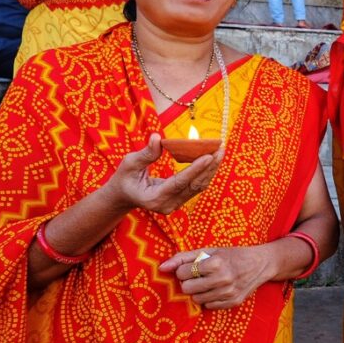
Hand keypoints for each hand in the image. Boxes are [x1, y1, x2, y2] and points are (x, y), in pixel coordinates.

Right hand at [103, 134, 221, 214]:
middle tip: (220, 148)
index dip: (195, 169)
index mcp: (153, 198)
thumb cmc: (125, 178)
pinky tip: (213, 159)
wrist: (123, 196)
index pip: (179, 183)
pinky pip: (196, 186)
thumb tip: (157, 137)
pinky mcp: (180, 200)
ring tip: (220, 151)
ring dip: (210, 169)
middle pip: (194, 185)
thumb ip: (145, 153)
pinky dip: (205, 172)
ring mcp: (175, 205)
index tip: (209, 156)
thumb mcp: (129, 164)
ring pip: (198, 186)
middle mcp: (167, 205)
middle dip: (209, 167)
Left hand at [161, 246, 270, 308]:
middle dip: (189, 282)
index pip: (182, 273)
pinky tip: (217, 289)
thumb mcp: (209, 251)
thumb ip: (183, 257)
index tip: (192, 267)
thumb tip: (161, 268)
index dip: (184, 270)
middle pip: (187, 288)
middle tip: (198, 276)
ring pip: (196, 299)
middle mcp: (222, 279)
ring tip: (208, 282)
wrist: (260, 264)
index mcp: (215, 264)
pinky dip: (209, 298)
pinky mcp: (233, 302)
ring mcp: (228, 293)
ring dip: (198, 291)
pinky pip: (209, 306)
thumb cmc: (232, 255)